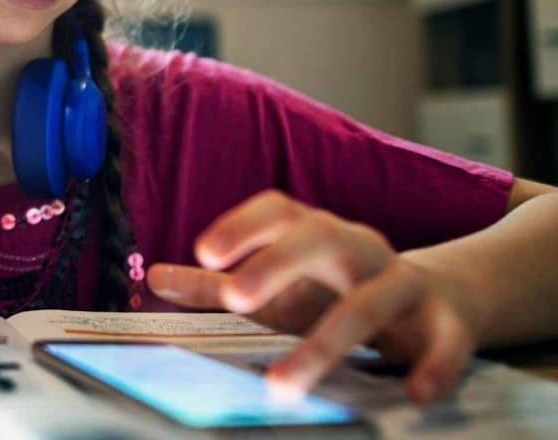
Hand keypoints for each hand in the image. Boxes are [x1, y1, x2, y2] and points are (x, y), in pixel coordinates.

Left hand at [146, 190, 475, 402]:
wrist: (439, 299)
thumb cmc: (334, 290)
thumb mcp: (276, 287)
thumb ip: (216, 284)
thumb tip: (155, 277)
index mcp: (315, 232)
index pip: (279, 210)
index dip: (243, 225)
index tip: (205, 251)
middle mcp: (360, 248)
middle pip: (322, 237)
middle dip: (278, 264)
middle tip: (237, 296)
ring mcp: (405, 283)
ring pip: (372, 298)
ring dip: (329, 340)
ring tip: (283, 384)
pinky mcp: (448, 324)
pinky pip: (447, 342)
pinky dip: (434, 365)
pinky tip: (413, 393)